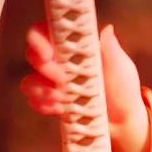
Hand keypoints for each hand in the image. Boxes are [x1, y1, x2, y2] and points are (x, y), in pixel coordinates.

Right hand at [21, 23, 151, 151]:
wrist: (123, 122)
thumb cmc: (123, 89)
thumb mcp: (121, 67)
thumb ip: (111, 49)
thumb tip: (106, 29)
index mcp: (73, 47)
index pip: (46, 31)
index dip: (39, 38)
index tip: (47, 53)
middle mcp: (59, 62)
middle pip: (31, 54)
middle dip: (42, 67)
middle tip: (62, 79)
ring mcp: (52, 83)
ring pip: (28, 81)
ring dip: (40, 90)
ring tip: (62, 98)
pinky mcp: (51, 102)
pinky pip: (34, 101)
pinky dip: (43, 105)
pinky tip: (60, 109)